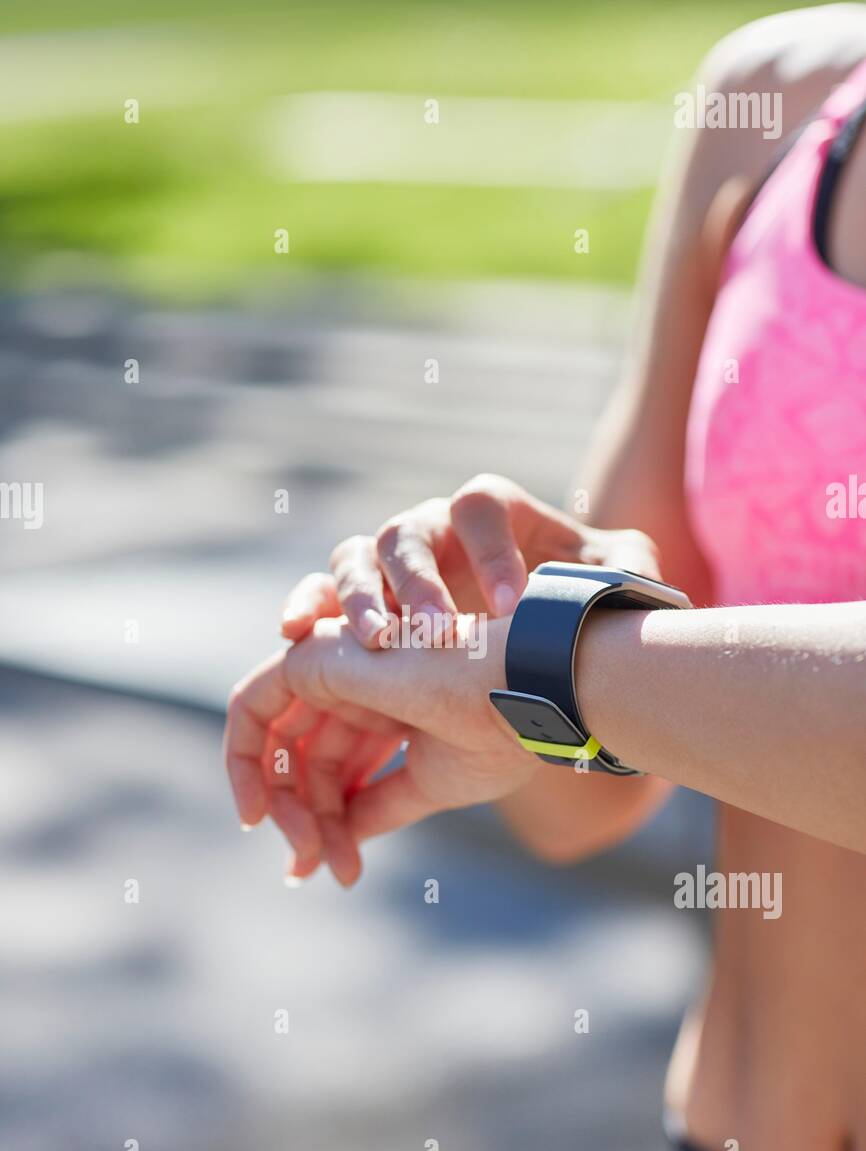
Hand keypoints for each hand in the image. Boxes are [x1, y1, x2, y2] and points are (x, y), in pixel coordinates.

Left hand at [224, 614, 535, 885]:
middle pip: (303, 762)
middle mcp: (357, 684)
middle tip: (315, 867)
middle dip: (304, 821)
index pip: (336, 769)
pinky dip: (242, 760)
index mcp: (389, 706)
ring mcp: (334, 667)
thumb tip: (340, 845)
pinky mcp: (311, 658)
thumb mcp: (427, 783)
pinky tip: (259, 810)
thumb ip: (378, 806)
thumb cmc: (496, 732)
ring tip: (311, 853)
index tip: (332, 871)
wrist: (519, 697)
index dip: (328, 822)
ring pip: (275, 744)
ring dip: (284, 807)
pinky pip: (249, 708)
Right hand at [280, 473, 660, 646]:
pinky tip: (297, 634)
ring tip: (377, 644)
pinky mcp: (360, 598)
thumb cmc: (574, 599)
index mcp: (490, 511)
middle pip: (407, 532)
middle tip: (436, 633)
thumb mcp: (614, 581)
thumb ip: (628, 570)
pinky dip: (307, 606)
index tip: (513, 606)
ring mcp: (389, 562)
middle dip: (418, 583)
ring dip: (360, 599)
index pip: (480, 506)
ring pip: (355, 557)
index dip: (492, 551)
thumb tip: (632, 577)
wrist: (536, 631)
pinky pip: (320, 593)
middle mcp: (432, 526)